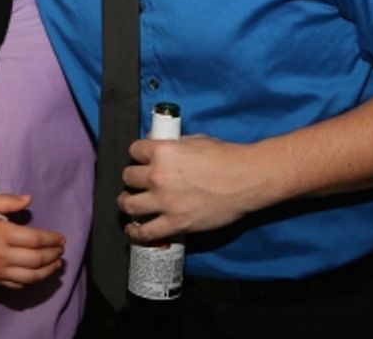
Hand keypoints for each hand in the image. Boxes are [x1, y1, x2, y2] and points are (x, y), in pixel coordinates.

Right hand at [0, 193, 64, 288]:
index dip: (51, 239)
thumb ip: (7, 201)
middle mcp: (3, 255)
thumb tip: (29, 199)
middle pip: (36, 259)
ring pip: (31, 276)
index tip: (62, 238)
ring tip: (57, 264)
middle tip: (61, 250)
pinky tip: (39, 273)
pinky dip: (32, 281)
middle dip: (53, 254)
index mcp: (2, 234)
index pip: (35, 239)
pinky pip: (18, 285)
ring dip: (48, 271)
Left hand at [120, 135, 262, 243]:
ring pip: (129, 204)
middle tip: (138, 181)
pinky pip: (146, 231)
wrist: (246, 180)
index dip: (138, 154)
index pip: (134, 150)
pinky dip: (135, 232)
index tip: (141, 160)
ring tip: (128, 202)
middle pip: (128, 176)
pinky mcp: (175, 223)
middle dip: (133, 177)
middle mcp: (158, 176)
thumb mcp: (194, 140)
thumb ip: (171, 144)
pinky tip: (132, 229)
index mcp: (162, 152)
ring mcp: (165, 202)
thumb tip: (156, 144)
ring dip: (126, 202)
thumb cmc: (224, 157)